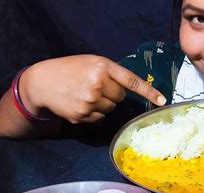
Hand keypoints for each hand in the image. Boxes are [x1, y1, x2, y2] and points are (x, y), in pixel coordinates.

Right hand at [20, 55, 165, 123]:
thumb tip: (130, 90)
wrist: (41, 83)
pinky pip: (100, 118)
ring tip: (85, 95)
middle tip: (95, 86)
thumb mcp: (91, 63)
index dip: (149, 91)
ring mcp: (90, 101)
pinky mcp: (82, 115)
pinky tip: (80, 104)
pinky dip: (93, 113)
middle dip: (112, 93)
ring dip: (103, 104)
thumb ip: (111, 73)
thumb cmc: (70, 70)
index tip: (162, 100)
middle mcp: (98, 84)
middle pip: (120, 98)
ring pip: (111, 109)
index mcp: (102, 67)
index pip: (131, 81)